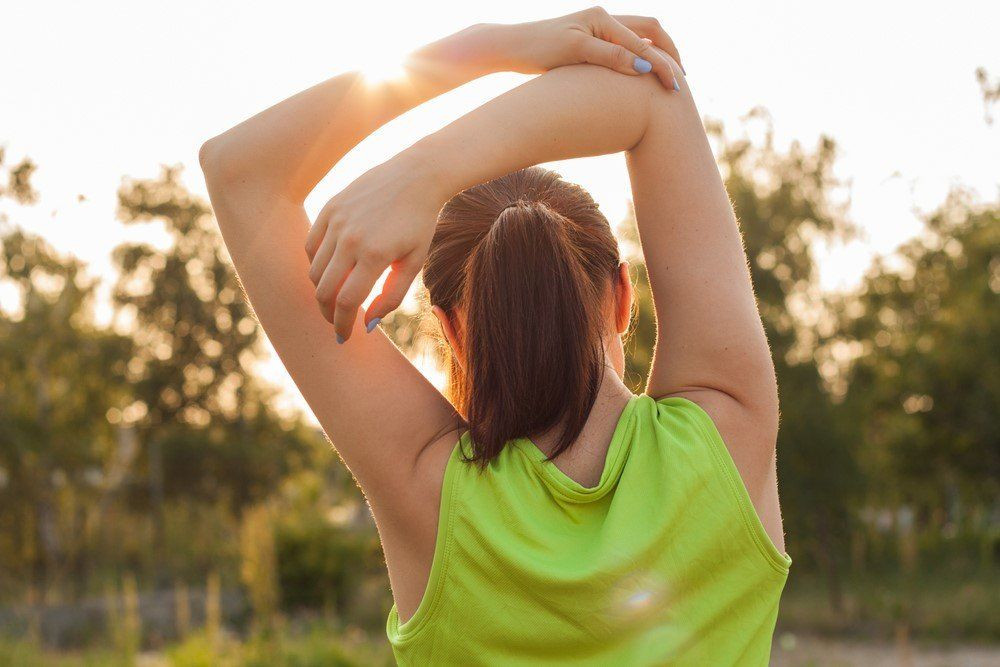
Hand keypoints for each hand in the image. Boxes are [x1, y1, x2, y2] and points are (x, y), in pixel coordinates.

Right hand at [305, 153, 444, 341]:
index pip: (346, 302)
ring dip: (322, 290)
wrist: (416, 176)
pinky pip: (311, 245)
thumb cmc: (419, 223)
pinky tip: (331, 270)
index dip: (342, 325)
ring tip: (337, 296)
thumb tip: (367, 324)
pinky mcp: (329, 208)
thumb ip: (391, 296)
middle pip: (323, 290)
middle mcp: (350, 238)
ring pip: (314, 270)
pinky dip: (316, 264)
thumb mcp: (414, 262)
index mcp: (374, 255)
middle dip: (328, 313)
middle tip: (337, 322)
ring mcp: (336, 221)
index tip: (344, 337)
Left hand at [501, 7, 683, 89]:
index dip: (661, 66)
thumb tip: (643, 66)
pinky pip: (627, 46)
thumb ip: (609, 57)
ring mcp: (599, 28)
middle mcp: (604, 19)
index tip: (674, 88)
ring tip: (669, 78)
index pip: (643, 43)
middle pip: (651, 31)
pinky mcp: (593, 40)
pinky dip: (641, 58)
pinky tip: (643, 78)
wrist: (513, 47)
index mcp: (603, 18)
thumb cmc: (539, 50)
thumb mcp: (575, 53)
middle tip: (681, 81)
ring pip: (641, 37)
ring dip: (658, 54)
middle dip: (669, 54)